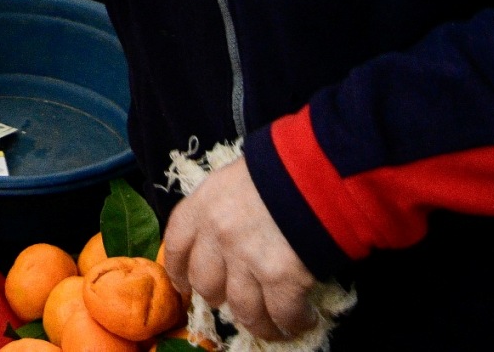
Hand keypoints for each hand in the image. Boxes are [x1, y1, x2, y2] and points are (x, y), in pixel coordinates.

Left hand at [161, 155, 316, 340]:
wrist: (317, 169)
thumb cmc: (278, 168)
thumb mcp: (235, 179)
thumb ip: (223, 208)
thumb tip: (227, 235)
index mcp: (201, 206)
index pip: (177, 246)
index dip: (179, 271)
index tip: (186, 285)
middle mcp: (217, 235)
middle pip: (206, 285)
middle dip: (220, 297)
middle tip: (237, 299)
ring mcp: (247, 258)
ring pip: (242, 309)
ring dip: (258, 323)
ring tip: (272, 326)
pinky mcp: (281, 277)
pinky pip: (283, 314)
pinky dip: (293, 322)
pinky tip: (303, 319)